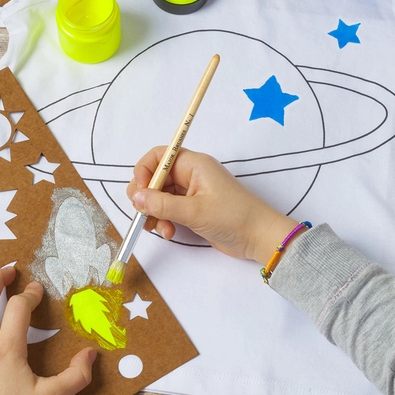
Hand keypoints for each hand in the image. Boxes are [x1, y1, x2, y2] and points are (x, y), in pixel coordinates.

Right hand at [126, 148, 298, 264]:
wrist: (259, 238)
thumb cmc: (233, 217)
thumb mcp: (194, 211)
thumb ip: (162, 204)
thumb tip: (135, 198)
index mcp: (194, 165)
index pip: (159, 156)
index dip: (144, 171)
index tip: (139, 192)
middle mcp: (191, 175)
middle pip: (155, 178)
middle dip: (146, 197)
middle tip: (144, 215)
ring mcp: (191, 193)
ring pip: (159, 197)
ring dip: (154, 213)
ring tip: (162, 229)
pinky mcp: (193, 209)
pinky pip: (168, 209)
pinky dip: (163, 220)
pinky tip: (169, 232)